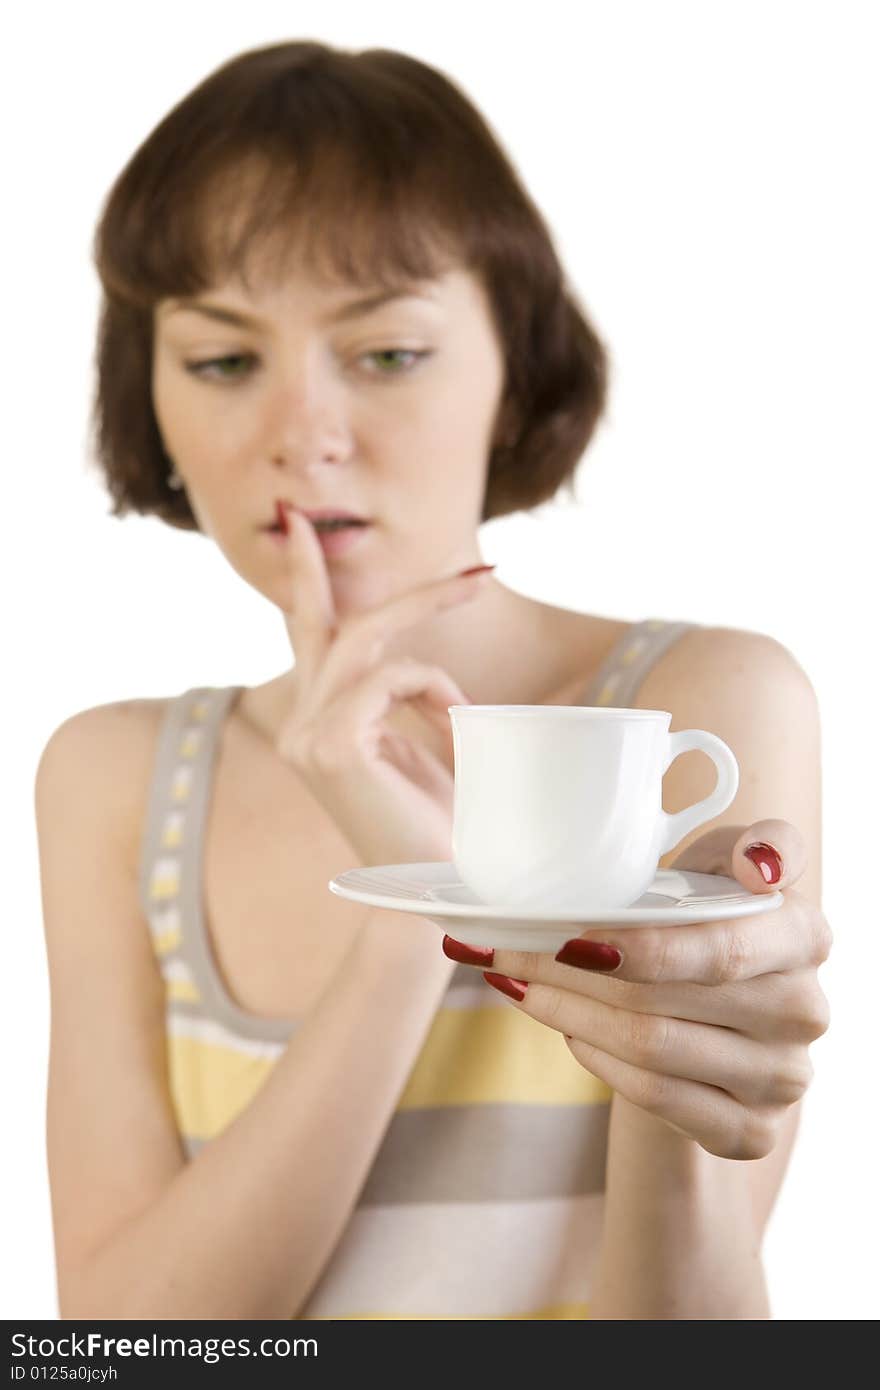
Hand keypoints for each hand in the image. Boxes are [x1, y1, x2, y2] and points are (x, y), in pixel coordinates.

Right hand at [274, 504, 493, 865]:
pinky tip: (459, 730)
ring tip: (478, 669)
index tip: (304, 524)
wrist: (444, 890)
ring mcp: (307, 736)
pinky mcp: (329, 746)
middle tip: (477, 569)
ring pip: (367, 639)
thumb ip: (398, 697)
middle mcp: (299, 725)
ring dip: (432, 626)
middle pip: (330, 621)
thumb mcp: (417, 744)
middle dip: (388, 582)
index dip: (304, 575)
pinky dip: (435, 691)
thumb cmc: (440, 825)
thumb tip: (412, 657)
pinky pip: (390, 678)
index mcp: (315, 722)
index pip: (305, 634)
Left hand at [442, 819, 831, 1159]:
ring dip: (566, 1012)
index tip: (571, 937)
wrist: (725, 1017)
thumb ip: (743, 846)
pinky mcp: (752, 1131)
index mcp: (804, 935)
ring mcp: (782, 1078)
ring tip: (517, 980)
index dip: (645, 949)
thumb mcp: (724, 869)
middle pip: (663, 998)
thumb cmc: (711, 923)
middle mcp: (805, 1011)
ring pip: (649, 1047)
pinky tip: (567, 1028)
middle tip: (504, 948)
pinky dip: (598, 1059)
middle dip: (568, 970)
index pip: (719, 949)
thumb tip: (759, 863)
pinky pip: (655, 1096)